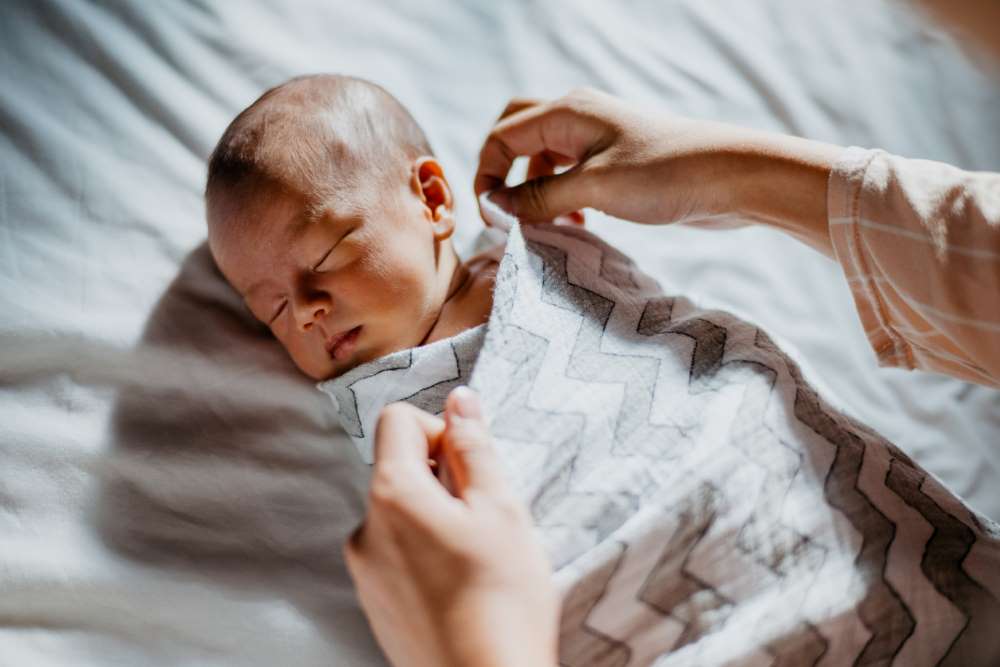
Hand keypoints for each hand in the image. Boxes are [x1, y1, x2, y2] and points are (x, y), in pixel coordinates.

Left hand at [343, 387, 558, 666]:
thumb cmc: (502, 599)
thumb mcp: (501, 508)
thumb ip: (474, 446)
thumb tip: (459, 400)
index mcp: (391, 494)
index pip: (396, 419)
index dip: (439, 430)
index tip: (470, 467)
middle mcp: (364, 527)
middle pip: (397, 467)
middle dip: (441, 477)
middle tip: (483, 518)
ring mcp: (364, 569)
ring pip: (400, 512)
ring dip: (434, 517)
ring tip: (475, 558)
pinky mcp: (373, 601)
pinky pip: (396, 552)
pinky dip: (424, 553)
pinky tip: (460, 585)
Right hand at [474, 88, 840, 256]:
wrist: (730, 177)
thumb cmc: (665, 175)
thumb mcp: (594, 189)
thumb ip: (539, 197)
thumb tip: (495, 208)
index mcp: (567, 112)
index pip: (502, 137)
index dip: (487, 177)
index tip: (492, 219)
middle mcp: (577, 118)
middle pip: (516, 135)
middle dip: (503, 174)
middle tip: (504, 212)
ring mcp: (596, 139)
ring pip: (543, 159)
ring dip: (534, 192)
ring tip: (546, 227)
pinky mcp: (614, 162)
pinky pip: (569, 175)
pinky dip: (560, 198)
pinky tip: (576, 226)